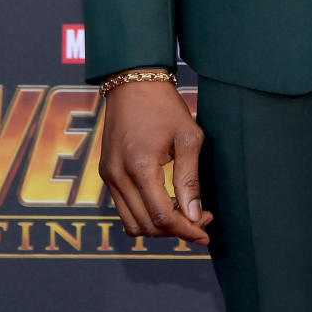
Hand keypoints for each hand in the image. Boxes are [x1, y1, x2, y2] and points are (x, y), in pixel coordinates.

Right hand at [99, 76, 212, 243]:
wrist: (133, 81)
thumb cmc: (164, 105)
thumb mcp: (187, 136)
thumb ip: (190, 178)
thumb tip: (196, 216)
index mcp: (140, 167)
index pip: (162, 216)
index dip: (186, 229)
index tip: (205, 231)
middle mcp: (118, 176)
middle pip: (146, 226)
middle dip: (175, 230)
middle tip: (200, 219)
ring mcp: (108, 176)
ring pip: (132, 224)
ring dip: (158, 226)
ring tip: (183, 214)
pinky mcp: (106, 173)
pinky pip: (123, 209)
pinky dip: (144, 214)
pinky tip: (165, 202)